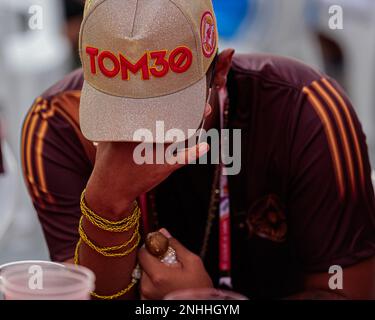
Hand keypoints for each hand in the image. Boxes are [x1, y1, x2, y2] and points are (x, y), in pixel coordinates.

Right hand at [85, 105, 212, 217]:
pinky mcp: (162, 167)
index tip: (177, 89)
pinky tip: (204, 146)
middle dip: (186, 107)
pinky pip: (181, 158)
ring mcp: (155, 152)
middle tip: (199, 99)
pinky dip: (194, 153)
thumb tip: (109, 108)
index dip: (168, 98)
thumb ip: (112, 124)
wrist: (110, 190)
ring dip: (194, 124)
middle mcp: (144, 138)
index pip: (152, 109)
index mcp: (130, 128)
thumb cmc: (107, 163)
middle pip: (169, 119)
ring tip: (205, 111)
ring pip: (179, 135)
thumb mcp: (105, 138)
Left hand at [138, 229, 212, 299]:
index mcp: (158, 275)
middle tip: (168, 262)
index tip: (160, 246)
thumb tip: (163, 232)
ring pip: (144, 275)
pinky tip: (165, 284)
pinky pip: (145, 286)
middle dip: (154, 259)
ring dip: (153, 271)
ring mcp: (145, 296)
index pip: (142, 253)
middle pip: (143, 263)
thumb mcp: (193, 262)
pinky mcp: (146, 302)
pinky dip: (152, 282)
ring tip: (169, 275)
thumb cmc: (198, 287)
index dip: (151, 246)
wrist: (198, 305)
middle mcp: (147, 287)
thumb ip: (176, 246)